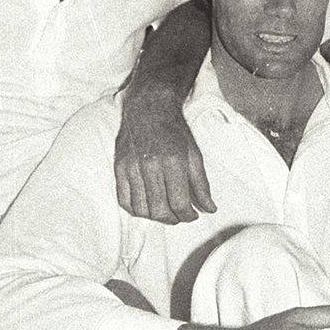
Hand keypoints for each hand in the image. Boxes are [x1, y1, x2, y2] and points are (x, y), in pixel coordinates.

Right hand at [115, 88, 214, 223]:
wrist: (149, 110)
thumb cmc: (175, 132)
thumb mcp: (194, 155)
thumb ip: (202, 184)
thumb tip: (210, 209)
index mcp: (173, 162)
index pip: (179, 202)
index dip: (188, 216)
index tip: (193, 215)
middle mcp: (150, 166)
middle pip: (159, 210)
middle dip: (173, 219)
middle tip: (180, 216)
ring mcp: (132, 168)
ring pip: (141, 209)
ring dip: (155, 217)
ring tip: (165, 211)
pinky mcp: (119, 168)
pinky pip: (124, 201)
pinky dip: (136, 210)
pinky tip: (148, 206)